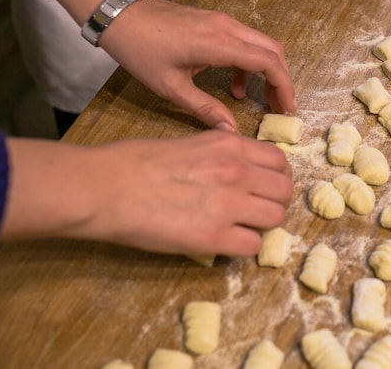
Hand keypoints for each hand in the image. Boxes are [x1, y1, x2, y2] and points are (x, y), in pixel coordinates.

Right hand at [2, 131, 293, 257]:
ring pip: (275, 218)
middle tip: (256, 211)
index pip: (279, 160)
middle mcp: (236, 171)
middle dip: (274, 201)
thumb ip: (219, 153)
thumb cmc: (134, 161)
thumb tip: (234, 165)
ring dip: (263, 226)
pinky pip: (252, 246)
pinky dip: (244, 247)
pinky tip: (226, 244)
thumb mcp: (188, 142)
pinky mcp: (213, 237)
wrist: (105, 186)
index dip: (275, 176)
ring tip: (243, 228)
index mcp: (229, 144)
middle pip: (284, 190)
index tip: (264, 186)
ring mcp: (228, 204)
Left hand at [100, 0, 296, 130]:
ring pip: (262, 44)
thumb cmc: (140, 51)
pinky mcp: (216, 20)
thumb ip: (204, 109)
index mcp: (218, 44)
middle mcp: (227, 27)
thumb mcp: (170, 87)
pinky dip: (251, 63)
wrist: (120, 15)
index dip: (284, 85)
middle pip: (273, 50)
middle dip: (282, 79)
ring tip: (264, 100)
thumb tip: (230, 131)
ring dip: (269, 71)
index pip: (268, 62)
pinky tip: (236, 87)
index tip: (287, 108)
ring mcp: (222, 20)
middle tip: (280, 107)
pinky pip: (246, 40)